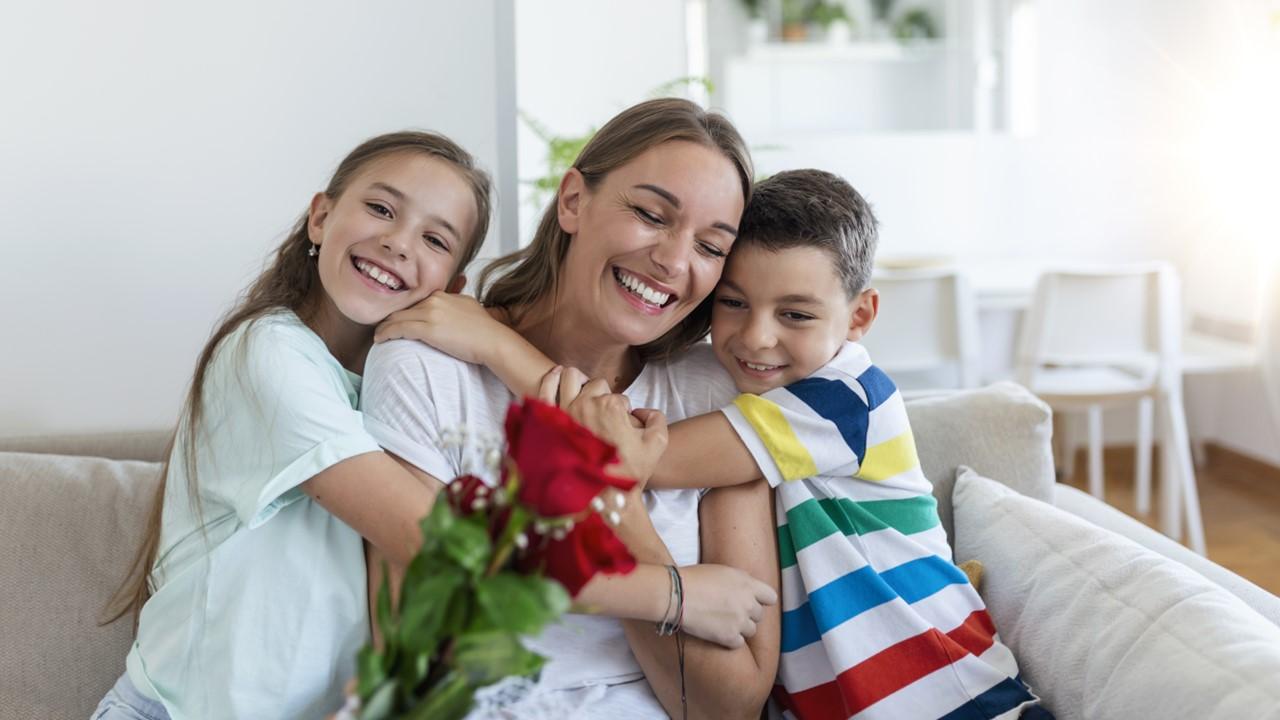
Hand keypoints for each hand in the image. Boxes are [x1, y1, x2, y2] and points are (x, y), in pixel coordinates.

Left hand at [375, 291, 509, 364]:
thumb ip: (455, 304)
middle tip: (381, 326)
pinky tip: (380, 339)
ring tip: (378, 334)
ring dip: (385, 326)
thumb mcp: (469, 308)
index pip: (416, 301)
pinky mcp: (428, 329)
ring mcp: (430, 313)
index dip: (405, 311)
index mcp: (443, 295)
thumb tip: (450, 308)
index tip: (397, 318)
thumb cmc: (486, 331)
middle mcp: (435, 300)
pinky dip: (386, 333)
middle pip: (404, 307)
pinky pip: (398, 328)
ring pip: (397, 317)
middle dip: (390, 317)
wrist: (493, 341)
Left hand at [541, 370, 667, 484]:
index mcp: (611, 406)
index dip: (624, 411)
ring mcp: (564, 411)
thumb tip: (643, 411)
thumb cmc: (628, 471)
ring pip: (570, 377)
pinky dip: (550, 380)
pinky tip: (556, 375)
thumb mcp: (657, 444)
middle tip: (604, 411)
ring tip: (582, 386)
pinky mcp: (548, 422)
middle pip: (595, 384)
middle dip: (602, 393)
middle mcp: (586, 404)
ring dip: (578, 379)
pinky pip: (544, 392)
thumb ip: (656, 419)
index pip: (619, 397)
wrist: (601, 495)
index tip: (622, 426)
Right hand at [678, 564, 777, 648]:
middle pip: (759, 615)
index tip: (752, 602)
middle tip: (730, 612)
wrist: (677, 594)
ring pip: (751, 630)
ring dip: (740, 628)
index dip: (761, 600)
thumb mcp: (723, 571)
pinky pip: (739, 643)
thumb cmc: (695, 578)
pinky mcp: (729, 637)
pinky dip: (730, 640)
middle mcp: (748, 603)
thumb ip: (741, 580)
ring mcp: (739, 621)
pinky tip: (719, 632)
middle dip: (747, 614)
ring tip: (723, 622)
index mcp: (748, 584)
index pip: (770, 597)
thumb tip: (749, 588)